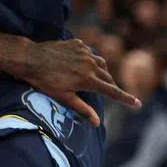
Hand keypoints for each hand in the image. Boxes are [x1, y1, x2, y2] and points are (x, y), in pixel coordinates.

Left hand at [18, 38, 139, 125]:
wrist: (29, 57)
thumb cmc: (43, 80)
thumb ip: (81, 109)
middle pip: (107, 77)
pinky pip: (89, 52)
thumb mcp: (62, 97)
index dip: (125, 98)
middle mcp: (90, 64)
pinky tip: (83, 64)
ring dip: (102, 72)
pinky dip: (90, 60)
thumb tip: (97, 122)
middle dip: (110, 85)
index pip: (112, 91)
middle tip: (110, 92)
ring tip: (97, 78)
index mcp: (88, 79)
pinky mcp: (77, 44)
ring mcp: (84, 52)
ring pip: (101, 63)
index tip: (137, 104)